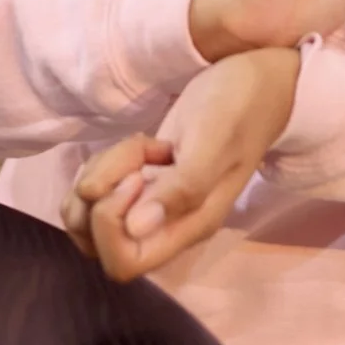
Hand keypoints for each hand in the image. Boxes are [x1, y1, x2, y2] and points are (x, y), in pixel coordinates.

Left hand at [61, 49, 299, 281]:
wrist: (256, 83)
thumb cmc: (239, 107)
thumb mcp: (215, 141)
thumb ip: (182, 187)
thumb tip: (135, 228)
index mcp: (187, 228)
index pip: (123, 262)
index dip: (112, 222)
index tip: (137, 176)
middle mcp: (164, 226)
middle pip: (96, 243)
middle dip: (100, 194)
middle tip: (139, 154)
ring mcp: (150, 205)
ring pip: (89, 218)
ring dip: (98, 177)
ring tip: (140, 147)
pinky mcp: (141, 183)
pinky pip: (97, 192)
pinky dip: (101, 166)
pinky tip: (139, 146)